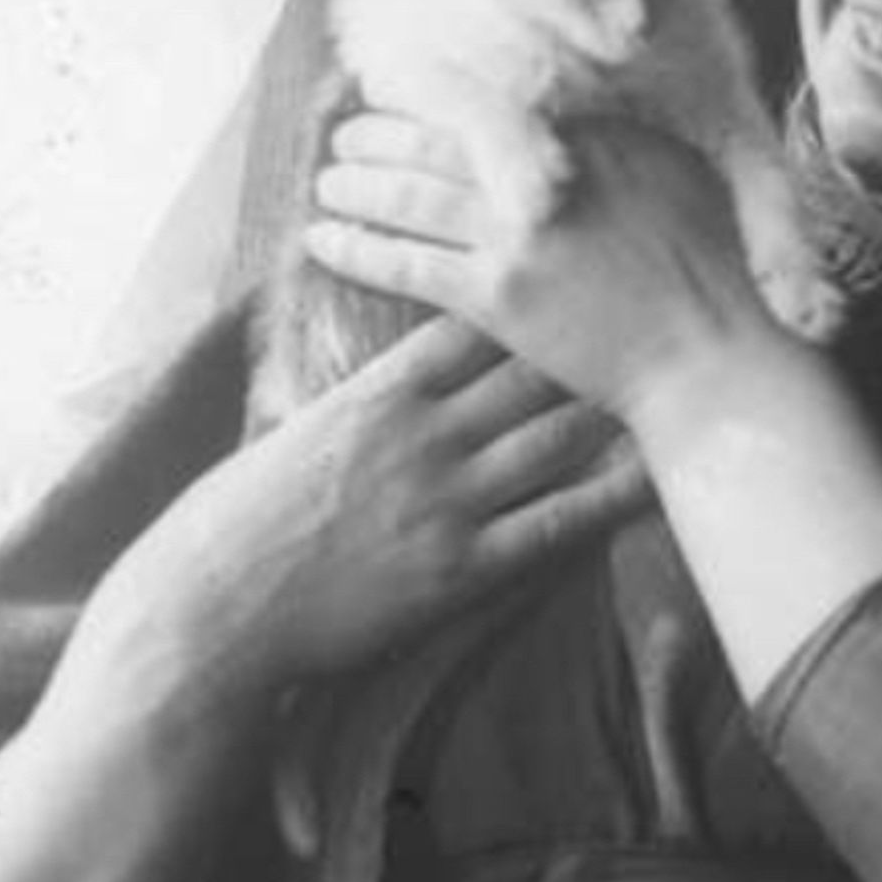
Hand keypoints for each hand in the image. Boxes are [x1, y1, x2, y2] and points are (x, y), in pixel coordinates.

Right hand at [98, 315, 647, 701]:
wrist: (209, 609)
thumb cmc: (233, 523)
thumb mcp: (293, 436)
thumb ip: (353, 406)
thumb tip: (382, 386)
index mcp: (379, 393)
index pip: (472, 325)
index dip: (531, 298)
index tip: (580, 272)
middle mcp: (424, 434)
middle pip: (530, 371)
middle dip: (592, 343)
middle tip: (651, 317)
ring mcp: (447, 499)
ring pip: (554, 438)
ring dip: (615, 408)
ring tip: (673, 379)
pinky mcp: (461, 569)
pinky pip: (556, 525)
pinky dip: (611, 499)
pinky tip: (656, 479)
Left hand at [304, 110, 790, 427]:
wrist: (713, 353)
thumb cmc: (712, 272)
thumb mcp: (677, 178)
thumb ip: (616, 146)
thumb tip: (567, 128)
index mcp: (592, 136)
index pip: (492, 99)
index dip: (436, 94)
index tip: (405, 89)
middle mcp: (549, 171)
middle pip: (438, 138)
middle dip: (381, 131)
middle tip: (346, 131)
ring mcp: (519, 232)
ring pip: (411, 194)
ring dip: (357, 184)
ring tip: (327, 180)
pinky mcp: (498, 296)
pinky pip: (407, 262)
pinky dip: (358, 247)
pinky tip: (324, 239)